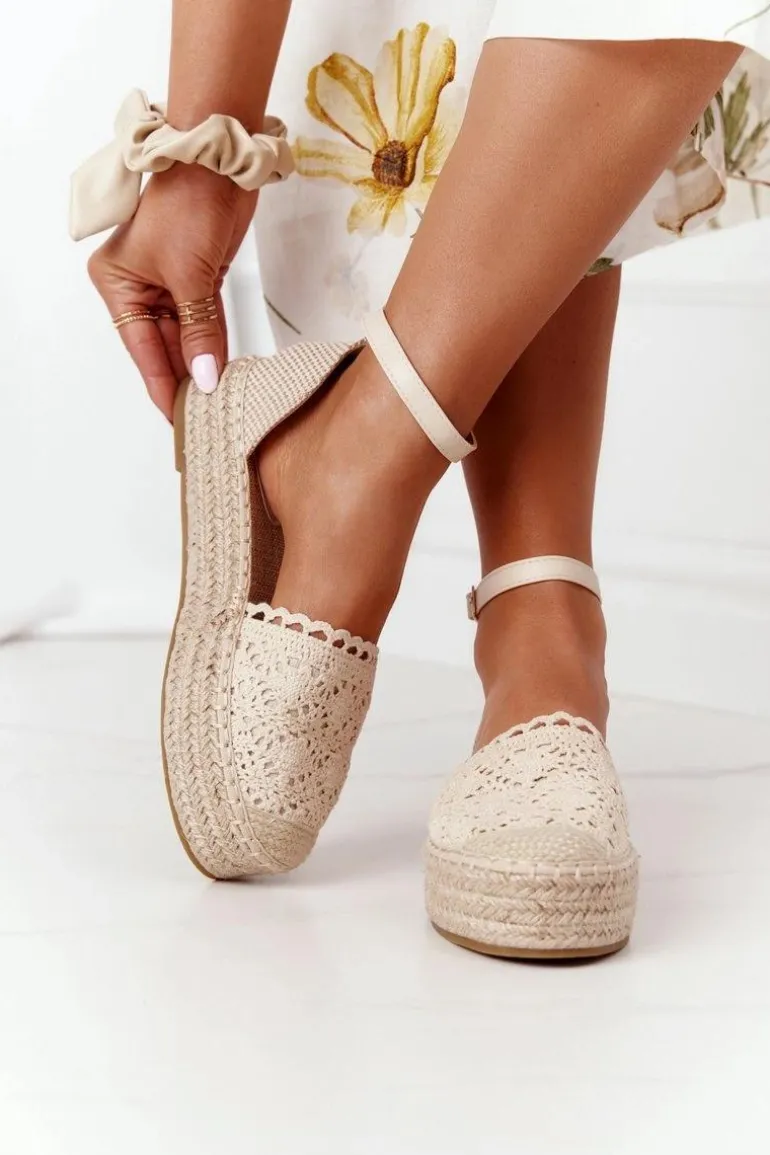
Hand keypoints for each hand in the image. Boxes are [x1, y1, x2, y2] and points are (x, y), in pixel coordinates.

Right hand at [88, 164, 257, 420]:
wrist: (221, 163)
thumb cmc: (189, 204)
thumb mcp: (190, 276)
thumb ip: (199, 332)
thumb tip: (207, 378)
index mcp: (119, 285)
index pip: (142, 349)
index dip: (162, 385)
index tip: (179, 418)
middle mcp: (139, 287)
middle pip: (162, 347)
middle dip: (185, 378)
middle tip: (204, 416)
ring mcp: (170, 284)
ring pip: (186, 337)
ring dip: (202, 364)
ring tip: (217, 401)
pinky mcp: (199, 279)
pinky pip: (204, 322)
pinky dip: (214, 344)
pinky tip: (223, 370)